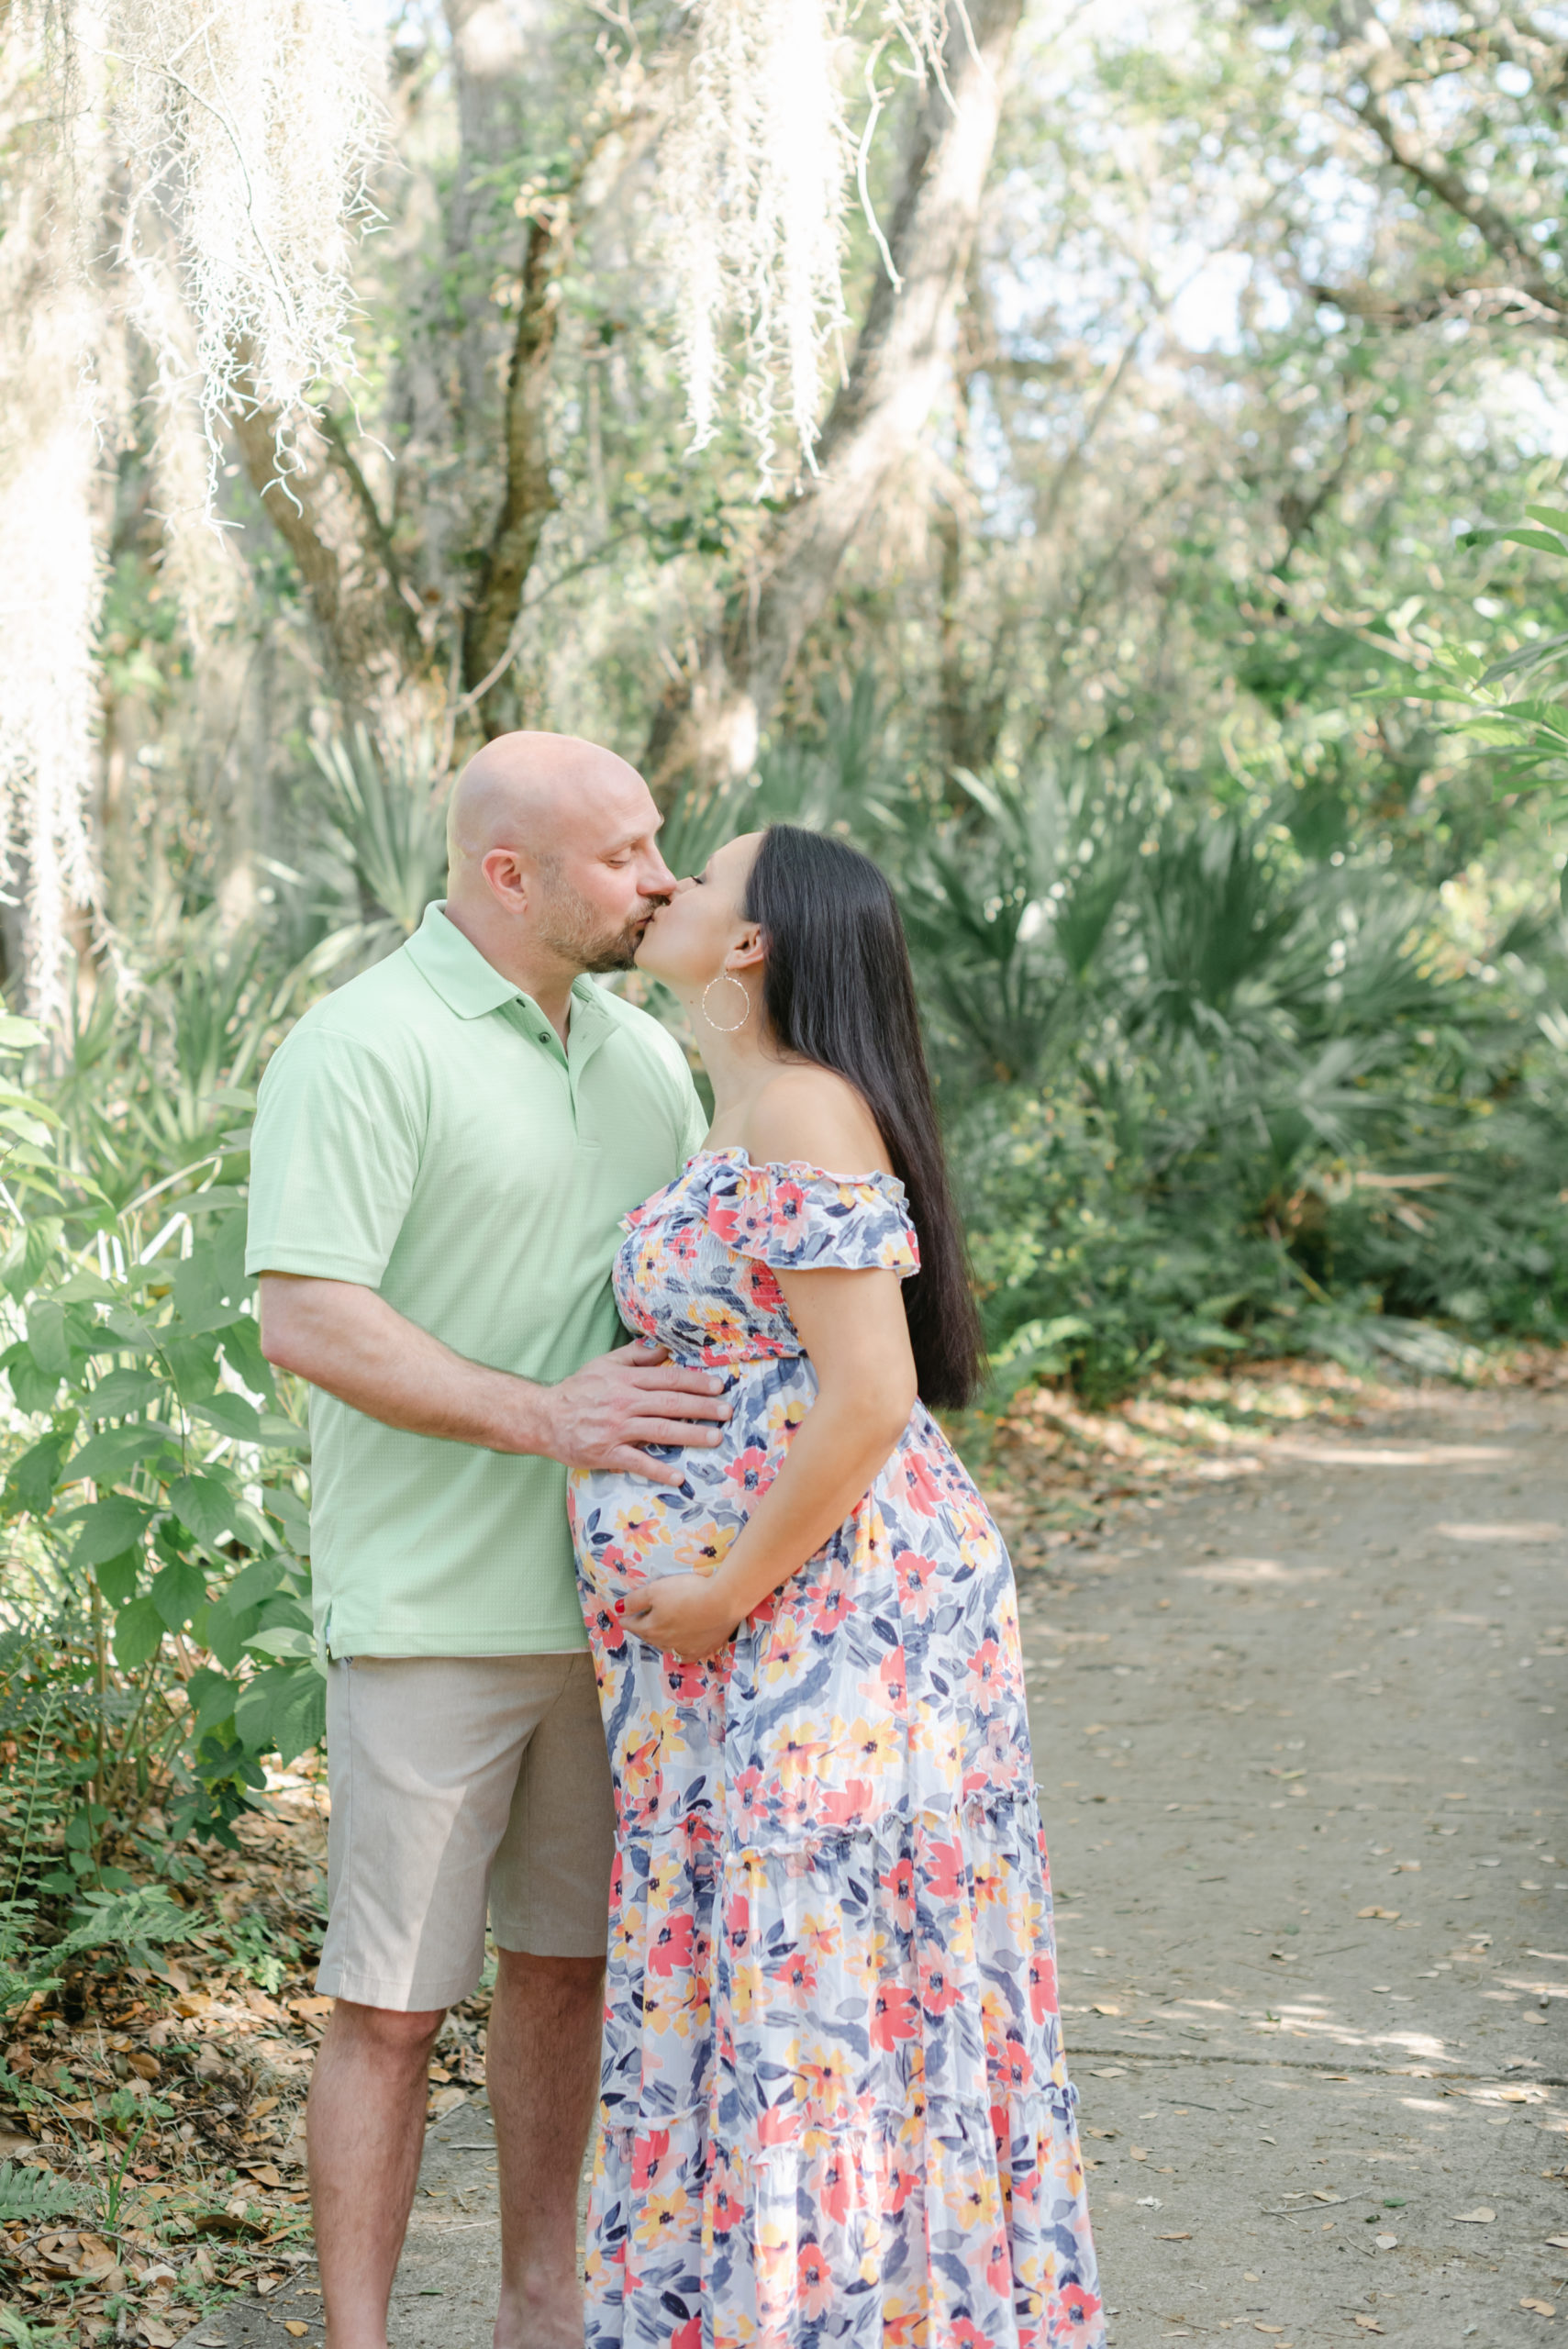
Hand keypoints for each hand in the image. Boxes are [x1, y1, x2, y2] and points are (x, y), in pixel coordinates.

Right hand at [541, 1339, 731, 1482]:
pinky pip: (637, 1462)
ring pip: (660, 1431)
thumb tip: (663, 1347)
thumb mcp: (604, 1364)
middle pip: (670, 1404)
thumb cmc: (577, 1391)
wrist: (544, 1418)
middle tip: (727, 1411)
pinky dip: (658, 1470)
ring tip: (715, 1438)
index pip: (667, 1378)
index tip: (718, 1386)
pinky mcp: (607, 1453)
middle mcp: (624, 1403)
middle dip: (702, 1407)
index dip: (695, 1382)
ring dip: (690, 1435)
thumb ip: (635, 1356)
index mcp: (625, 1381)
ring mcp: (616, 1429)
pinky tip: (678, 1477)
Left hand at [619, 1571, 742, 1659]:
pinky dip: (679, 1650)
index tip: (624, 1616)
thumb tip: (619, 1609)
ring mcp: (684, 1649)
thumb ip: (635, 1600)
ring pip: (665, 1646)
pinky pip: (685, 1655)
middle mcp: (665, 1643)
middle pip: (648, 1636)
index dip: (627, 1618)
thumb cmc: (687, 1592)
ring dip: (659, 1639)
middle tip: (640, 1621)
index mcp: (651, 1628)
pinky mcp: (702, 1650)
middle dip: (642, 1628)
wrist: (723, 1601)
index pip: (632, 1624)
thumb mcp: (656, 1589)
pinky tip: (681, 1647)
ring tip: (659, 1631)